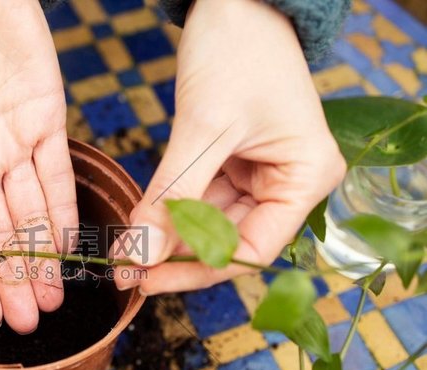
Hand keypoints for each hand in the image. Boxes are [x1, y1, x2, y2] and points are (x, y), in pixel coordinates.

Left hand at [113, 0, 344, 293]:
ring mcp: (261, 175)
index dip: (197, 270)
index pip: (251, 250)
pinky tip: (141, 222)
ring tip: (127, 251)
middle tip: (128, 272)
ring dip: (168, 237)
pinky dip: (170, 210)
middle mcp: (289, 183)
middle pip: (229, 242)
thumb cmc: (237, 51)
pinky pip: (199, 200)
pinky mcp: (234, 163)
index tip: (149, 279)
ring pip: (209, 225)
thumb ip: (174, 196)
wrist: (234, 3)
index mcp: (306, 178)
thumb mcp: (204, 129)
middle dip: (176, 257)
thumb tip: (141, 254)